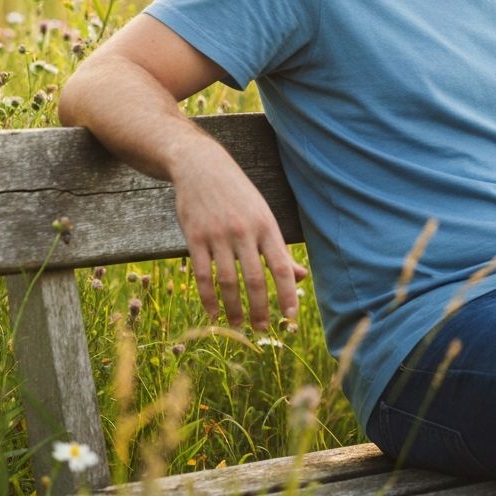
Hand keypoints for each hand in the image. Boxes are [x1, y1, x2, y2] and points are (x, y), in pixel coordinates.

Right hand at [172, 139, 306, 330]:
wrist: (201, 166)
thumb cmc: (238, 194)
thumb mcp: (264, 214)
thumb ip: (280, 248)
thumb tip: (300, 278)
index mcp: (266, 225)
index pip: (282, 266)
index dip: (288, 293)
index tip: (291, 317)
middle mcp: (244, 231)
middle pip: (255, 279)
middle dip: (261, 309)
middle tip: (263, 330)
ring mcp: (218, 235)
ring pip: (228, 281)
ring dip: (234, 309)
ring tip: (239, 326)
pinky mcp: (195, 238)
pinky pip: (202, 275)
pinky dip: (208, 298)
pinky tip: (213, 313)